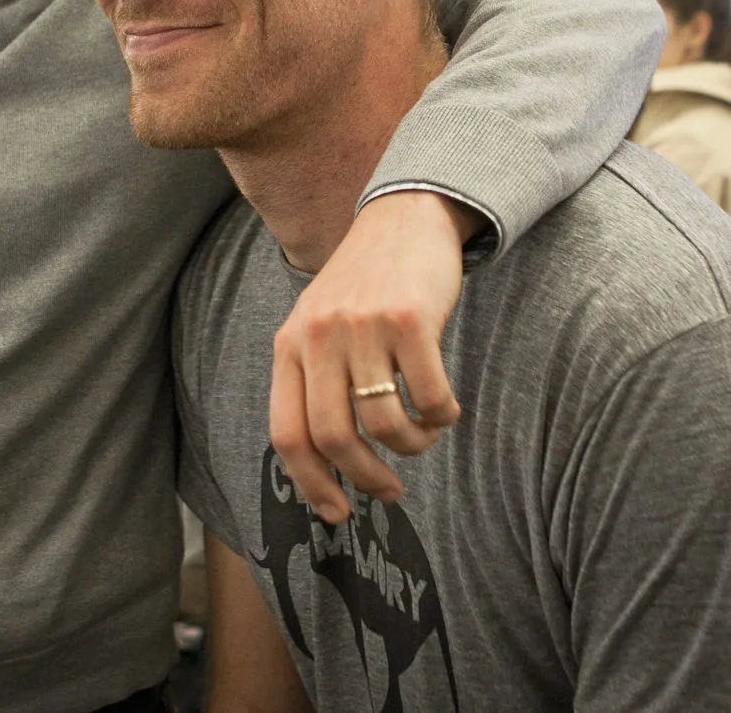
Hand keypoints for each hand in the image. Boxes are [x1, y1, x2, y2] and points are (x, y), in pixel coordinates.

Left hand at [270, 191, 472, 524]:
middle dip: (364, 478)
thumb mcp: (318, 327)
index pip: (286, 433)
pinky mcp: (411, 319)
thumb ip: (314, 382)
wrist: (403, 218)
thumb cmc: (363, 287)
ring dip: (410, 447)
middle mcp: (318, 336)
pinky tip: (444, 410)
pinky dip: (440, 417)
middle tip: (389, 493)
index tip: (336, 512)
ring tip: (422, 437)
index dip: (310, 483)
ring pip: (383, 423)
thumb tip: (325, 466)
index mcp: (289, 345)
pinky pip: (428, 396)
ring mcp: (364, 326)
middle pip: (333, 437)